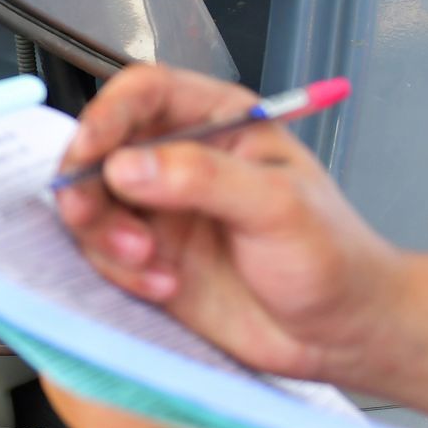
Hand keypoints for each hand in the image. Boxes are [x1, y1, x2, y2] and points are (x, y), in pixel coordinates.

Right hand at [55, 64, 403, 383]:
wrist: (338, 333)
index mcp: (217, 123)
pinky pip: (99, 255)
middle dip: (88, 186)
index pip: (144, 94)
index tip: (88, 151)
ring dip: (103, 236)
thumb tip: (126, 166)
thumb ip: (203, 179)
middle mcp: (178, 161)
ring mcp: (158, 212)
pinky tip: (163, 286)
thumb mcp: (277, 206)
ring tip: (146, 262)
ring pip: (90, 205)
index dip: (107, 115)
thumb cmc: (331, 257)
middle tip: (91, 215)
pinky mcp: (146, 259)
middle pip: (100, 150)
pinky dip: (118, 273)